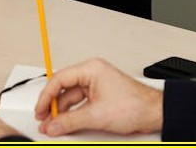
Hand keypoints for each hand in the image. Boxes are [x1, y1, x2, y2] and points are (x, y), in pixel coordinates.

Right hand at [34, 58, 162, 135]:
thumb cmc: (135, 105)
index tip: (40, 110)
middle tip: (44, 119)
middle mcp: (92, 74)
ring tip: (54, 125)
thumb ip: (71, 121)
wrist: (155, 114)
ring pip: (71, 98)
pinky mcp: (101, 97)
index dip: (46, 96)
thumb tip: (54, 125)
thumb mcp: (97, 115)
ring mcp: (97, 86)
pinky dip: (74, 115)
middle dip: (53, 106)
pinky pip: (81, 104)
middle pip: (64, 89)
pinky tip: (67, 124)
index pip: (59, 79)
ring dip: (63, 112)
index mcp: (91, 69)